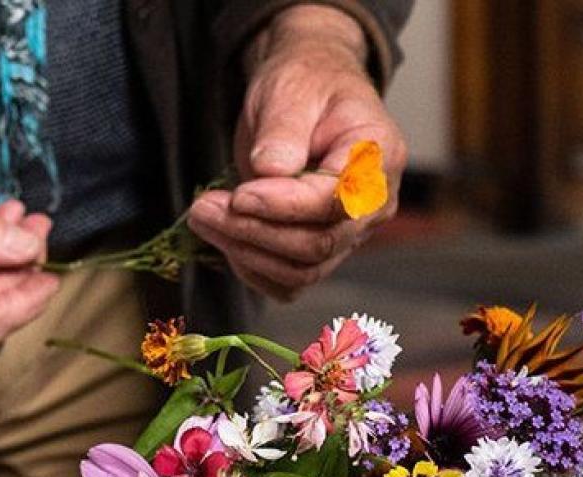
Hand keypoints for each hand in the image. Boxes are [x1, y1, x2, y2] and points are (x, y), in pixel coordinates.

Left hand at [187, 6, 406, 300]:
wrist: (308, 100)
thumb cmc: (306, 86)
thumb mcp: (291, 88)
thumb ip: (284, 128)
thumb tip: (269, 171)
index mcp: (379, 156)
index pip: (335, 202)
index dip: (284, 207)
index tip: (239, 195)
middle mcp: (374, 205)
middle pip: (318, 245)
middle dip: (255, 233)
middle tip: (203, 208)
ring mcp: (350, 235)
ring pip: (302, 271)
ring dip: (246, 254)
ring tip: (204, 218)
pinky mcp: (323, 253)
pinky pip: (290, 283)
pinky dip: (254, 272)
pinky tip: (225, 241)